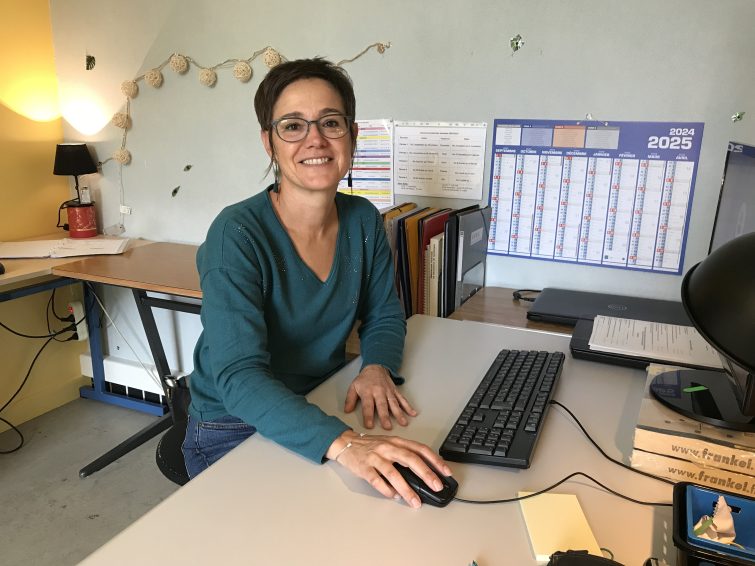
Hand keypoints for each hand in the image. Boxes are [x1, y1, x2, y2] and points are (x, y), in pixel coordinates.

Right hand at [327, 431, 452, 508]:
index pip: (420, 449)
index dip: (435, 460)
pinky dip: (386, 490)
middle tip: (437, 486)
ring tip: (415, 502)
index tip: (446, 472)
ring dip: (406, 489)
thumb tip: (425, 473)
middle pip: (410, 459)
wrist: (346, 443)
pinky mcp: (364, 467)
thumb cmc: (371, 446)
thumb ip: (406, 455)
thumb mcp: (391, 445)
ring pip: (393, 473)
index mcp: (397, 441)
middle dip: (426, 473)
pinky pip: (376, 480)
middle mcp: (388, 447)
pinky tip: (393, 497)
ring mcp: (375, 457)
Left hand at [344, 364, 417, 429]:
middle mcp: (379, 392)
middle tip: (388, 427)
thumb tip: (347, 411)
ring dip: (399, 413)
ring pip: (394, 403)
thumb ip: (350, 399)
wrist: (375, 367)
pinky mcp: (395, 391)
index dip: (368, 416)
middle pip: (382, 405)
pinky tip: (413, 413)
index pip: (367, 405)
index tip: (369, 426)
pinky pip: (402, 399)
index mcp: (367, 392)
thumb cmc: (363, 380)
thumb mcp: (353, 387)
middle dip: (385, 416)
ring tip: (403, 423)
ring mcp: (388, 391)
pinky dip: (408, 406)